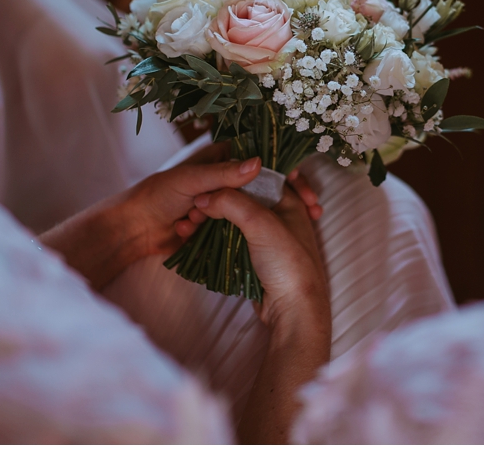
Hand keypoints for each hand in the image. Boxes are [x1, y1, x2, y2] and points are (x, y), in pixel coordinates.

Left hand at [40, 143, 261, 289]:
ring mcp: (218, 203)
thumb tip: (259, 163)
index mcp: (217, 158)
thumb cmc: (159, 194)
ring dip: (214, 217)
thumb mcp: (192, 179)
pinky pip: (226, 228)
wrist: (135, 228)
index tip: (260, 182)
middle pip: (247, 189)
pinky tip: (185, 227)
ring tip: (190, 216)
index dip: (256, 170)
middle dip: (230, 202)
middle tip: (204, 204)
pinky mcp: (215, 225)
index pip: (249, 159)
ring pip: (237, 211)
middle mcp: (221, 180)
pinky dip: (206, 229)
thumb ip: (225, 174)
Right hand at [191, 181, 330, 444]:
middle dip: (219, 199)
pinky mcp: (258, 258)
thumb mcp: (260, 223)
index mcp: (290, 201)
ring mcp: (269, 239)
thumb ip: (231, 202)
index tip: (210, 175)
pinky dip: (216, 238)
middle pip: (245, 199)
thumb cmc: (287, 261)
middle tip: (194, 203)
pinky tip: (198, 237)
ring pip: (236, 221)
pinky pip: (233, 241)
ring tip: (189, 222)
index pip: (261, 175)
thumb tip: (202, 197)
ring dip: (214, 220)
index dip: (236, 173)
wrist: (294, 310)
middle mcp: (281, 216)